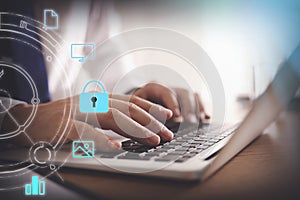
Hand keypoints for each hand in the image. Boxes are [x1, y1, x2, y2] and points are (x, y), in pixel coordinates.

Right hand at [2, 94, 172, 150]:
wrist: (31, 119)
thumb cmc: (64, 120)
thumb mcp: (91, 115)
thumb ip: (110, 119)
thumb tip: (134, 129)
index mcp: (100, 99)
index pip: (131, 101)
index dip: (151, 107)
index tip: (169, 115)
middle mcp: (93, 102)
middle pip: (127, 109)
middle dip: (150, 121)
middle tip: (167, 133)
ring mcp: (80, 112)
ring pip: (113, 117)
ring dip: (135, 129)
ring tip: (153, 139)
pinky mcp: (65, 125)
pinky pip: (87, 132)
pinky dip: (102, 139)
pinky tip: (117, 147)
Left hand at [133, 83, 209, 122]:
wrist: (139, 102)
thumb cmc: (135, 108)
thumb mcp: (134, 109)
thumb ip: (142, 115)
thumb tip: (151, 128)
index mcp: (154, 88)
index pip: (166, 92)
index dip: (172, 104)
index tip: (176, 116)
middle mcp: (169, 88)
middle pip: (183, 94)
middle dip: (187, 108)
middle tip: (189, 122)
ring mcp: (179, 93)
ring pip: (192, 97)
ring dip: (197, 109)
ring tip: (199, 121)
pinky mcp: (185, 100)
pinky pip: (197, 101)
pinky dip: (202, 109)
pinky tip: (205, 118)